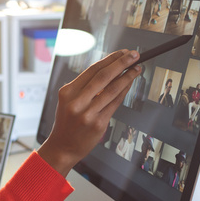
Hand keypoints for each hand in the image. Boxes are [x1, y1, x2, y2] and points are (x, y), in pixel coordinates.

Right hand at [38, 49, 139, 175]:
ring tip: (136, 68)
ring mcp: (88, 114)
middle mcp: (76, 102)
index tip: (122, 53)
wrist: (63, 147)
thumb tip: (111, 69)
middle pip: (103, 76)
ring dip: (128, 76)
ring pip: (112, 89)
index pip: (92, 69)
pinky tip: (129, 84)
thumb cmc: (67, 122)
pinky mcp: (98, 124)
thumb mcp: (68, 101)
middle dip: (122, 62)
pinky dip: (124, 91)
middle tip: (134, 55)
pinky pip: (115, 103)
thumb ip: (85, 87)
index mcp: (67, 92)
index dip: (110, 59)